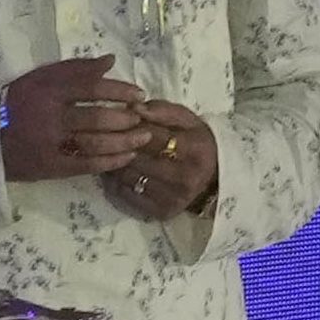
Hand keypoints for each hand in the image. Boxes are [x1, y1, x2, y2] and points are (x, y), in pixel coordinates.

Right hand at [0, 55, 149, 183]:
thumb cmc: (16, 103)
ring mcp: (50, 143)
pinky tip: (126, 157)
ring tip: (143, 139)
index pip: (91, 88)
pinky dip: (109, 162)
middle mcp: (50, 116)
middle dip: (126, 119)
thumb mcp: (40, 77)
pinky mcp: (50, 166)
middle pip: (97, 118)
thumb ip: (75, 68)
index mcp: (48, 90)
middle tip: (143, 120)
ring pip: (94, 143)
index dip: (120, 91)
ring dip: (123, 142)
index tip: (139, 95)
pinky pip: (85, 164)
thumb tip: (110, 60)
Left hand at [104, 101, 218, 224]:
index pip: (153, 137)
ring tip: (107, 151)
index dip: (131, 127)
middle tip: (106, 136)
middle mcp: (184, 177)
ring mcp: (172, 197)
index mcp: (194, 149)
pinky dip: (114, 181)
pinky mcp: (161, 212)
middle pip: (137, 159)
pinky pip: (126, 194)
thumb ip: (161, 110)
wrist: (214, 178)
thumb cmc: (196, 142)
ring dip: (112, 163)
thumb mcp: (187, 120)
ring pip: (128, 177)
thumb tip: (132, 108)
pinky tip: (113, 169)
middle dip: (118, 145)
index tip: (119, 120)